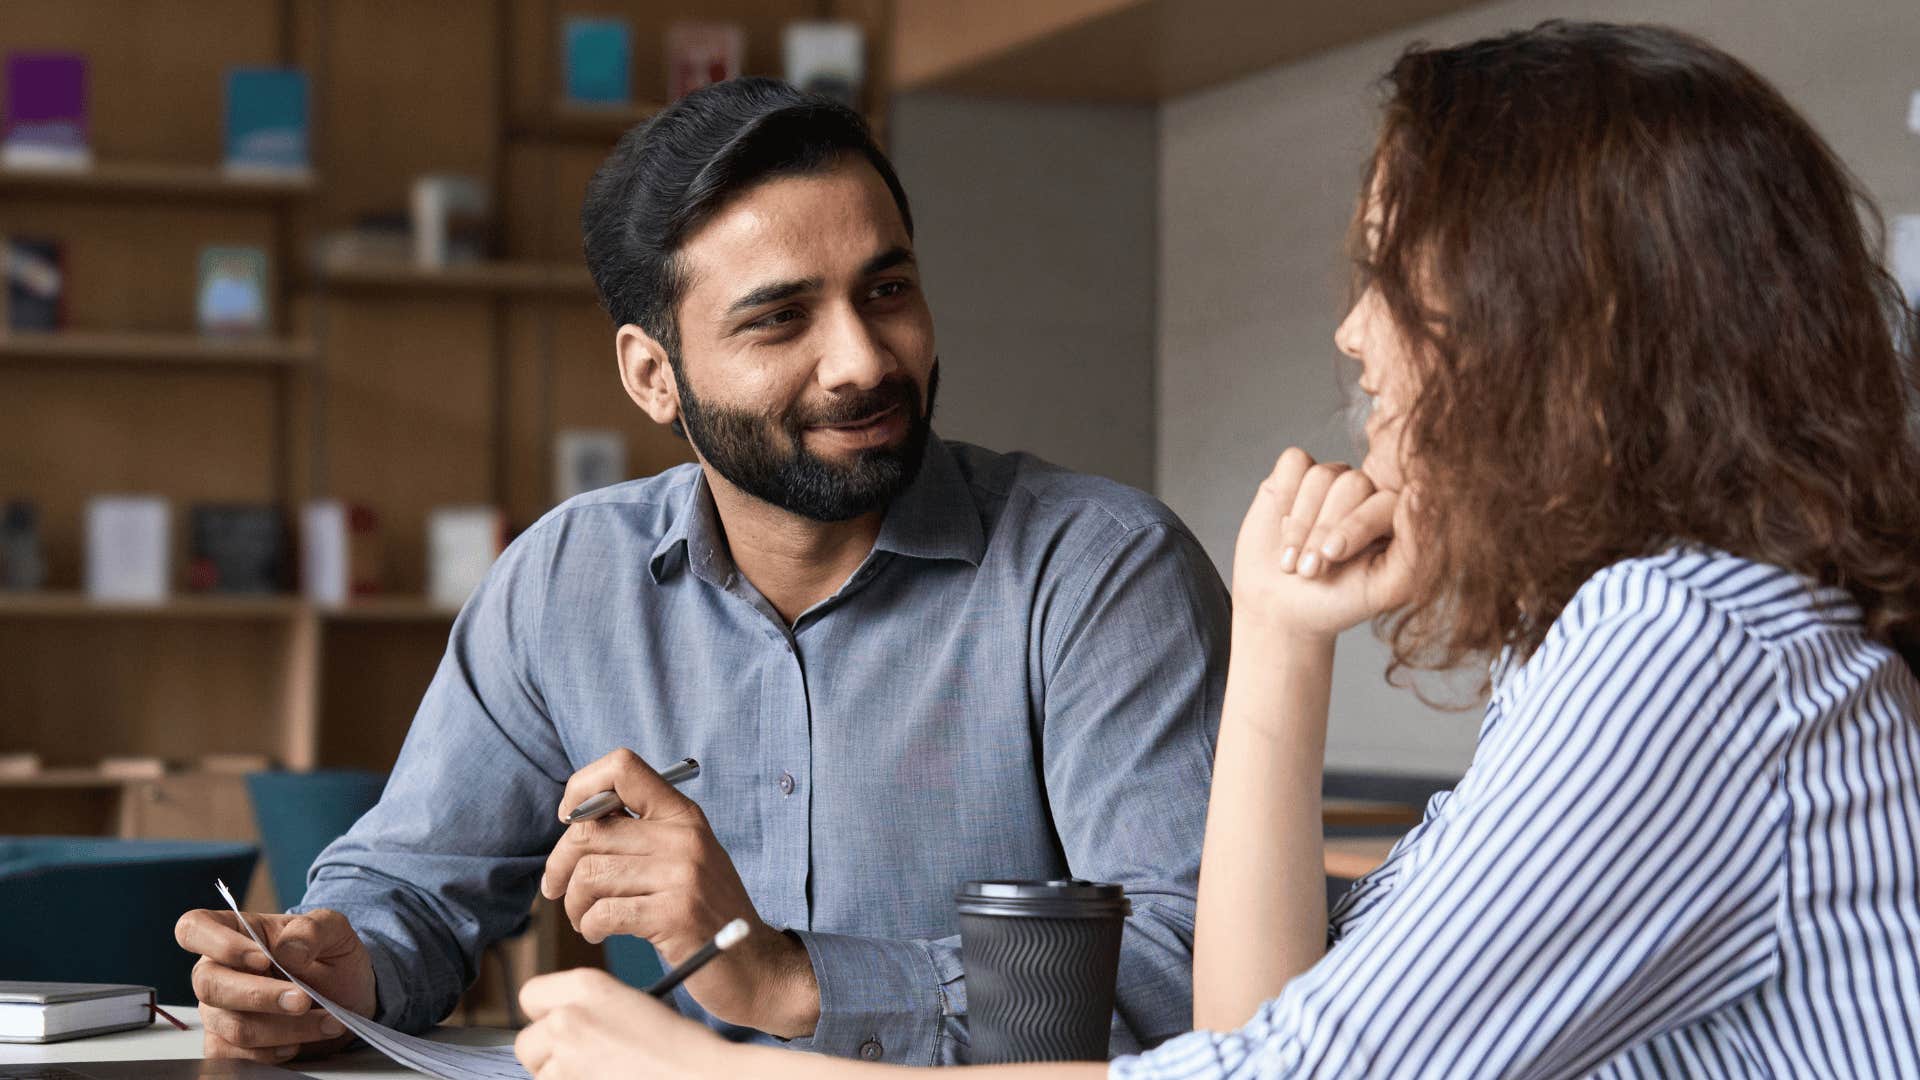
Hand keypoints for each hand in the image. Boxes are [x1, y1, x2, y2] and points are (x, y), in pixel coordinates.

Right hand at [174, 907, 375, 1063]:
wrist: (347, 999)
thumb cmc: (331, 959)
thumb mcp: (335, 931)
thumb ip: (313, 929)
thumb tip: (289, 950)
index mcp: (236, 933)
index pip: (194, 928)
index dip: (219, 944)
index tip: (262, 959)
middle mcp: (217, 971)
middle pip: (209, 985)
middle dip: (260, 996)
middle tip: (304, 1000)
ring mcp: (217, 1010)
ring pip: (231, 1026)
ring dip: (283, 1029)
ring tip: (325, 1022)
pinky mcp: (225, 1044)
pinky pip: (232, 1056)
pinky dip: (271, 1054)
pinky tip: (297, 1044)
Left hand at [515, 968, 731, 1079]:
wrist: (701, 1076)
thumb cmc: (679, 1045)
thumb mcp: (630, 1004)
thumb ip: (588, 1008)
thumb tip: (556, 1025)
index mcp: (586, 984)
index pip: (530, 995)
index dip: (545, 1013)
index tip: (561, 1025)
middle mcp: (568, 1016)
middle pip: (526, 1042)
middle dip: (547, 1054)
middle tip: (580, 1060)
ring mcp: (566, 1057)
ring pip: (540, 1074)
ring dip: (562, 1078)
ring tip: (603, 1073)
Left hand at [541, 749, 819, 1037]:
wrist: (754, 965)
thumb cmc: (706, 913)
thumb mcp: (684, 858)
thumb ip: (640, 834)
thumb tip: (573, 818)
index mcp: (683, 815)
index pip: (622, 766)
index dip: (581, 788)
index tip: (569, 821)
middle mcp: (683, 837)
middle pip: (588, 831)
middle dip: (559, 865)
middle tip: (557, 890)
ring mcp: (682, 875)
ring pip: (589, 875)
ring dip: (574, 903)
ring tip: (585, 918)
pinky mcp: (675, 915)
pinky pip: (603, 912)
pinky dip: (589, 926)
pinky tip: (598, 932)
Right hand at [1232, 447, 1417, 638]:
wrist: (1282, 609)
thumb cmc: (1338, 602)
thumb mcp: (1384, 588)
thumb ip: (1415, 548)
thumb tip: (1420, 493)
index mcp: (1395, 516)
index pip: (1384, 500)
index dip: (1355, 525)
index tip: (1330, 556)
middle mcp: (1367, 492)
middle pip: (1351, 484)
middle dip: (1323, 529)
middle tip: (1308, 569)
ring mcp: (1332, 479)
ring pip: (1320, 475)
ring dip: (1299, 523)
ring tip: (1291, 560)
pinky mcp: (1296, 473)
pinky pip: (1294, 462)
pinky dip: (1284, 494)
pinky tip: (1280, 525)